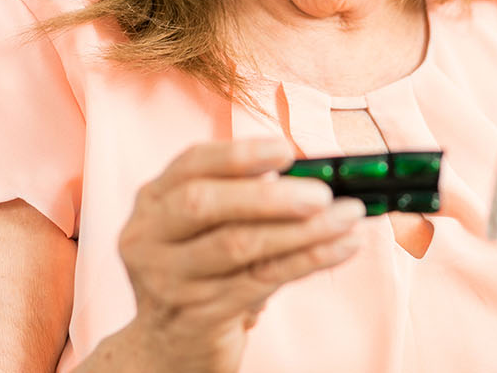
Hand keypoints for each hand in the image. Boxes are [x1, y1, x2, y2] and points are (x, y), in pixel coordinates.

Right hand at [116, 138, 364, 372]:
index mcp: (153, 202)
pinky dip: (308, 260)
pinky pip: (260, 282)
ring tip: (347, 218)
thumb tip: (315, 176)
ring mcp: (168, 280)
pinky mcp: (195, 315)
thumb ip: (243, 200)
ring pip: (239, 246)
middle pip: (205, 204)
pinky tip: (341, 248)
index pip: (191, 164)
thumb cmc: (202, 273)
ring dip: (302, 230)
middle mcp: (149, 238)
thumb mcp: (206, 230)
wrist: (168, 347)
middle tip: (322, 195)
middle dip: (269, 197)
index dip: (239, 154)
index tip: (284, 150)